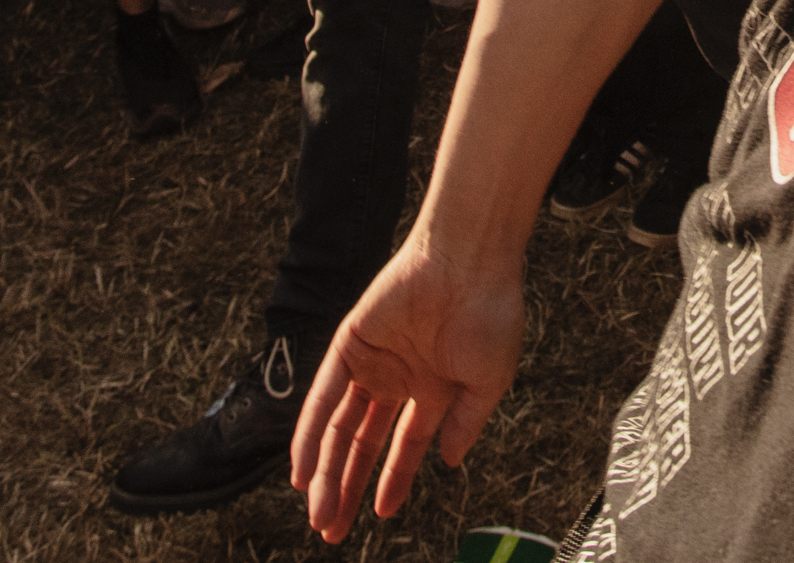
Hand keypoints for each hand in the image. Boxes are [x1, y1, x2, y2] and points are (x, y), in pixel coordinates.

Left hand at [295, 237, 526, 541]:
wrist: (471, 261)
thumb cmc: (490, 314)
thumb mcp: (488, 382)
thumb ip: (465, 424)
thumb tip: (448, 462)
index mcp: (433, 388)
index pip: (404, 445)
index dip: (393, 480)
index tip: (381, 514)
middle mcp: (398, 378)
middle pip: (363, 444)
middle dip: (348, 488)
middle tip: (332, 530)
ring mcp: (372, 362)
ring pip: (339, 428)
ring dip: (326, 473)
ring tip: (318, 514)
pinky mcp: (350, 344)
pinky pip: (322, 398)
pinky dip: (309, 435)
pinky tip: (303, 470)